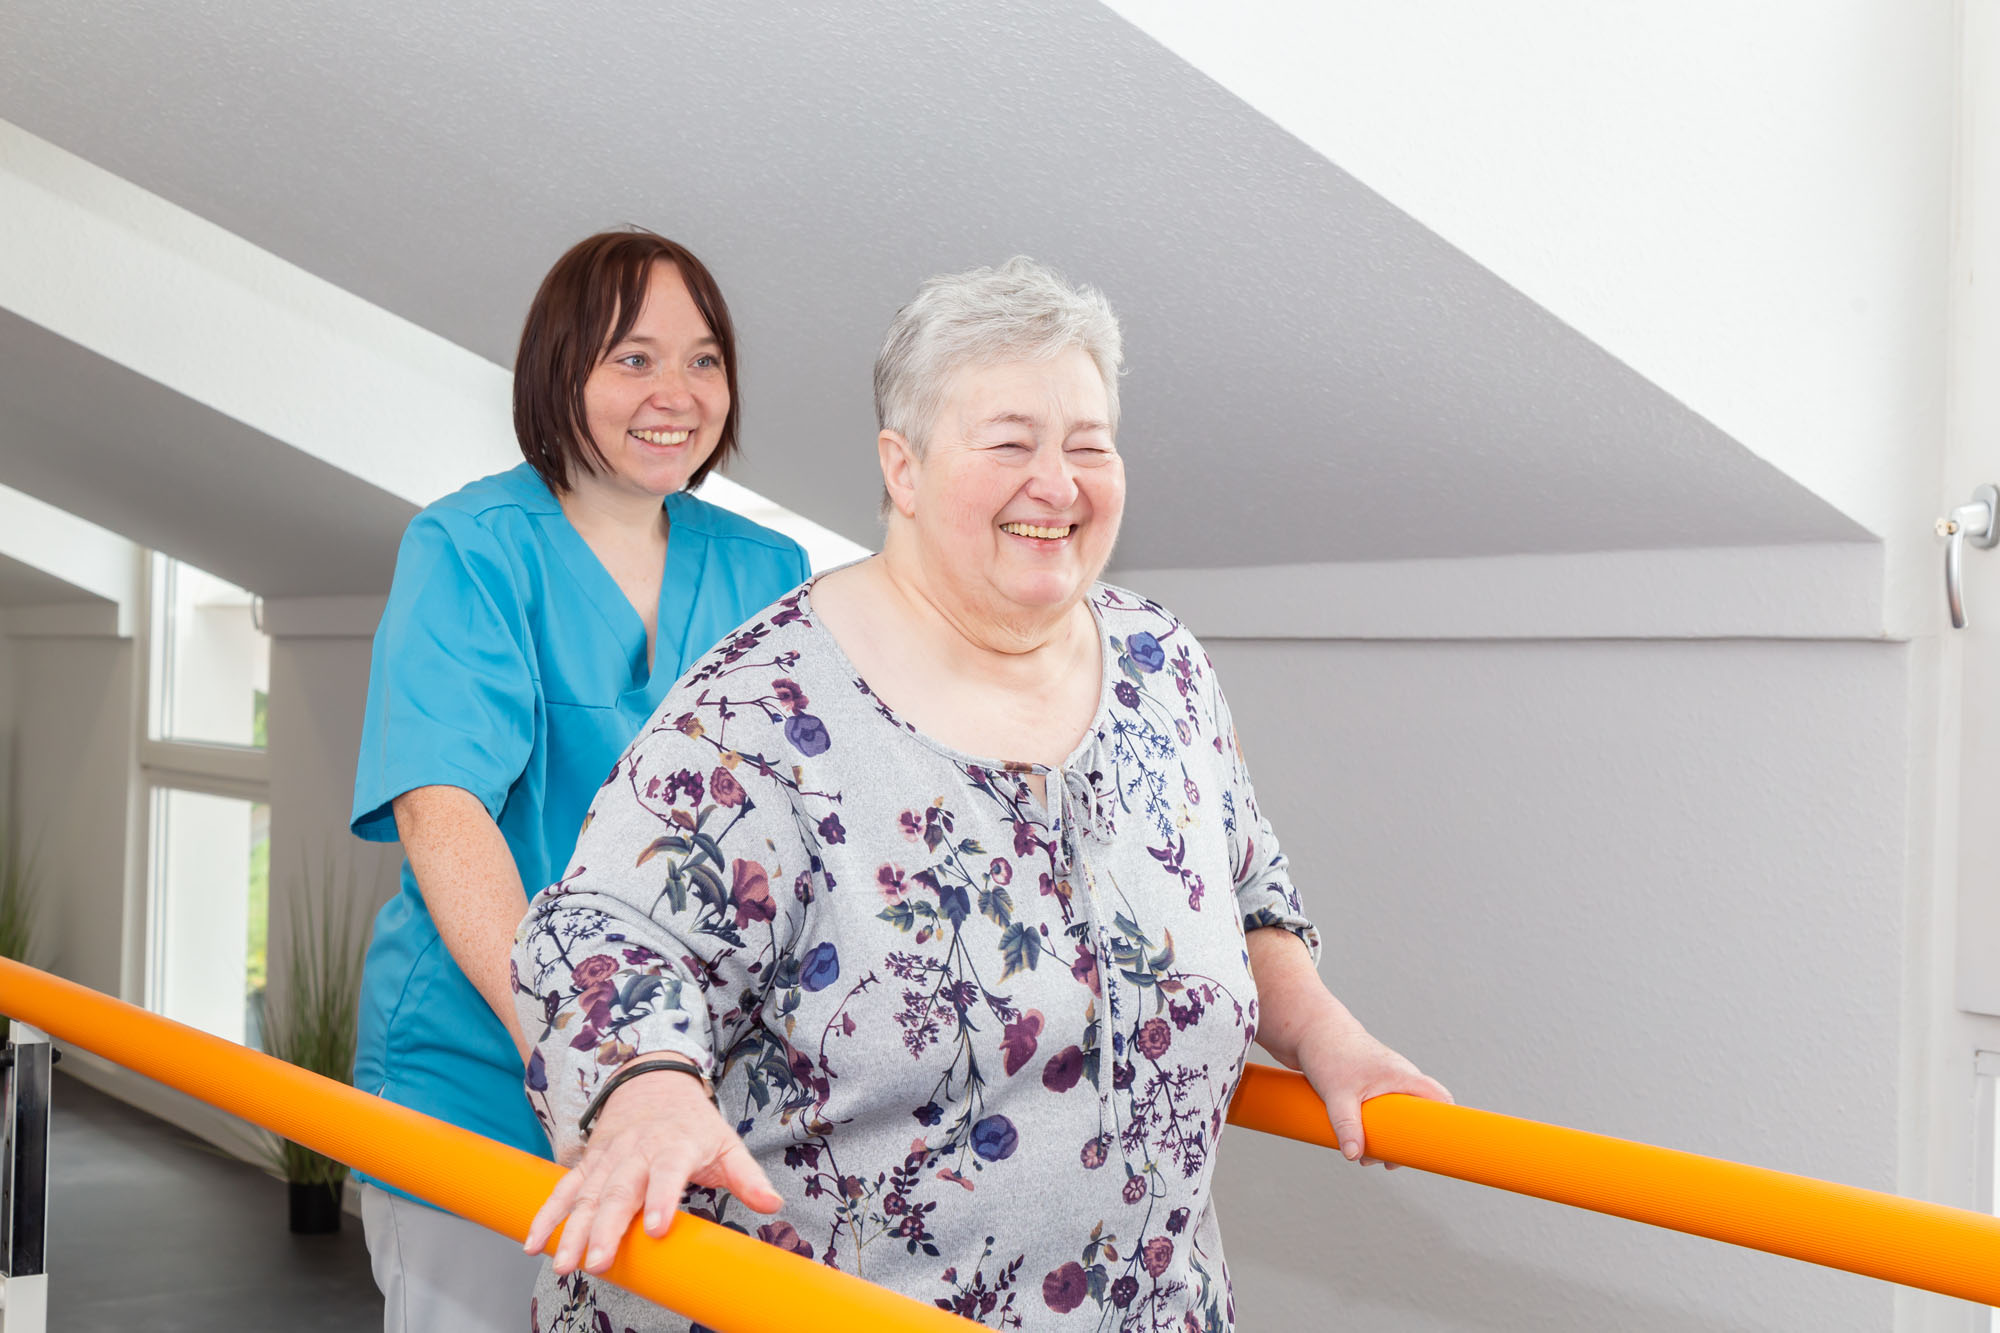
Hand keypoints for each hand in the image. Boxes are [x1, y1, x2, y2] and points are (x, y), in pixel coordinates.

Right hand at [523, 1067, 781, 1274]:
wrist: (653, 1080)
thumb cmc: (694, 1122)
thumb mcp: (726, 1142)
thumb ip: (747, 1177)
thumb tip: (773, 1203)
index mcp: (675, 1146)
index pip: (669, 1173)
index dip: (663, 1199)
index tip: (656, 1228)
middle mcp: (637, 1152)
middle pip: (620, 1191)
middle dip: (606, 1228)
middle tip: (597, 1263)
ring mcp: (608, 1158)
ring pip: (587, 1194)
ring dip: (570, 1229)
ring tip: (561, 1263)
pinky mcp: (588, 1164)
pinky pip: (563, 1190)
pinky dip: (547, 1215)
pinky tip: (533, 1243)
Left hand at [1294, 1027, 1451, 1166]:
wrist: (1310, 1031)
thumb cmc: (1329, 1053)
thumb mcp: (1338, 1094)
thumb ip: (1346, 1126)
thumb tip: (1354, 1155)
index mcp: (1403, 1075)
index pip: (1440, 1098)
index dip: (1446, 1122)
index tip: (1438, 1147)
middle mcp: (1400, 1077)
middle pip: (1419, 1115)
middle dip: (1408, 1142)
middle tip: (1387, 1161)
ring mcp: (1387, 1081)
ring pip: (1400, 1114)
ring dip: (1388, 1137)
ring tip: (1367, 1157)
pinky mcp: (1372, 1084)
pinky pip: (1385, 1110)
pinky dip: (1377, 1126)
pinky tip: (1359, 1141)